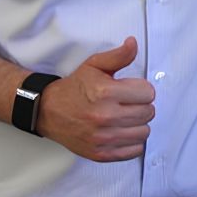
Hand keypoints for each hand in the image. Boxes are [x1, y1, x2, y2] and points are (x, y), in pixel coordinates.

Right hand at [35, 37, 155, 161]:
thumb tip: (133, 43)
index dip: (142, 89)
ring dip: (138, 124)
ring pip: (144, 132)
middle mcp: (105, 117)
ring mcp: (103, 138)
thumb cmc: (74, 88)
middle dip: (141, 105)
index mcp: (105, 92)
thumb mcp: (94, 65)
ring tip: (124, 117)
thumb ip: (118, 56)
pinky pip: (134, 150)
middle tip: (127, 103)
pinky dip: (132, 141)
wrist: (49, 111)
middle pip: (148, 113)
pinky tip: (121, 131)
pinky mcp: (102, 153)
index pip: (148, 93)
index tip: (132, 90)